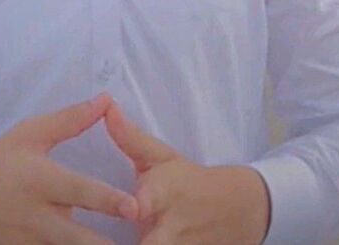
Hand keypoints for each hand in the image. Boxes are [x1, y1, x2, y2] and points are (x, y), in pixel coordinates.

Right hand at [0, 92, 139, 243]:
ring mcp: (31, 242)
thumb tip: (106, 100)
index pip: (80, 191)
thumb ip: (71, 119)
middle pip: (78, 238)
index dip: (108, 200)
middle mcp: (39, 216)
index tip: (135, 207)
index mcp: (42, 181)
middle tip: (136, 233)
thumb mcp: (30, 134)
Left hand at [104, 100, 270, 243]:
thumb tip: (105, 106)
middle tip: (100, 244)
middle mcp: (172, 227)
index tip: (129, 209)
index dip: (135, 206)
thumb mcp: (161, 156)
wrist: (238, 209)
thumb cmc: (187, 179)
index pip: (147, 201)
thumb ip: (129, 137)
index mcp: (164, 193)